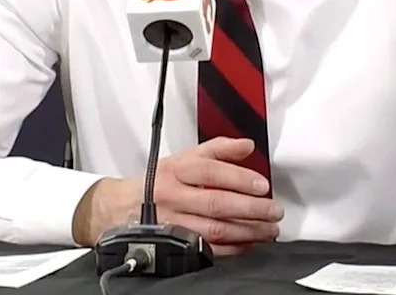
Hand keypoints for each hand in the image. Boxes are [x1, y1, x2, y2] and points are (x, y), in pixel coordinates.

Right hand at [72, 137, 283, 255]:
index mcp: (177, 170)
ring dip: (247, 232)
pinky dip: (232, 249)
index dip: (238, 178)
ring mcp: (174, 222)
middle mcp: (174, 196)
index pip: (210, 171)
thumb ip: (219, 149)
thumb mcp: (185, 156)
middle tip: (273, 211)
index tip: (262, 185)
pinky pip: (208, 249)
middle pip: (216, 203)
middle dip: (250, 209)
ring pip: (214, 229)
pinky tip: (249, 244)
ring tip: (269, 230)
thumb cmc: (159, 181)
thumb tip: (247, 145)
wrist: (122, 207)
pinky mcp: (175, 244)